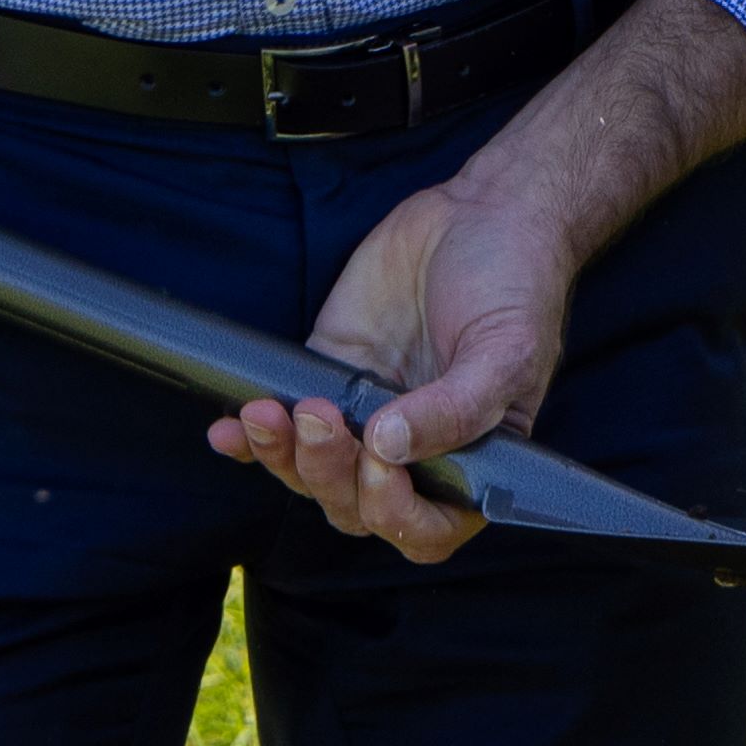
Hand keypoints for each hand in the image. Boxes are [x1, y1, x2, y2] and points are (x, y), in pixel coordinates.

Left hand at [208, 179, 580, 563]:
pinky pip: (280, 427)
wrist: (485, 214)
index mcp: (472, 463)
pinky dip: (248, 438)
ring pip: (311, 474)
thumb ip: (459, 408)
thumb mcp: (508, 350)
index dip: (394, 514)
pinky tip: (228, 429)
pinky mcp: (326, 377)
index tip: (377, 465)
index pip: (426, 530)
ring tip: (268, 413)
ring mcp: (366, 418)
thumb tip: (391, 445)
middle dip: (327, 473)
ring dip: (281, 456)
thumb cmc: (518, 286)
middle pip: (356, 507)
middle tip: (319, 416)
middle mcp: (416, 453)